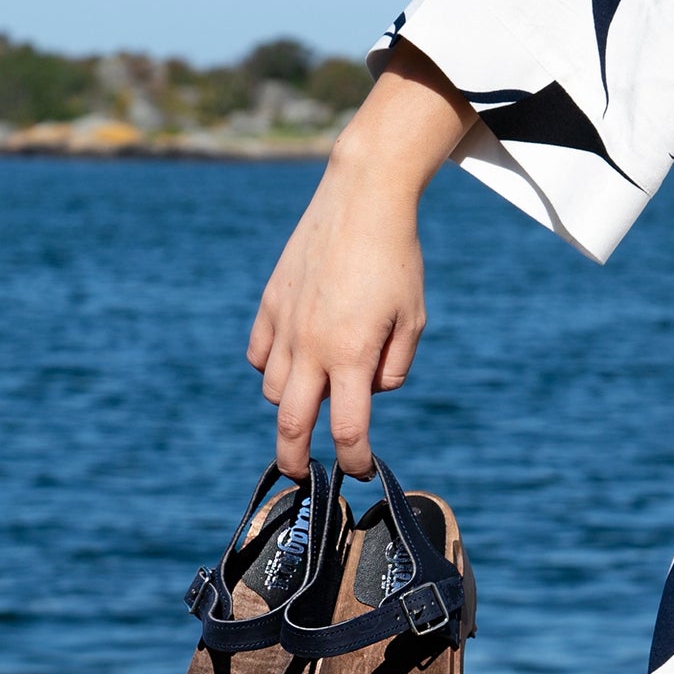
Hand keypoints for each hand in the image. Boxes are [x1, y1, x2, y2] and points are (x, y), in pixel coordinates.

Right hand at [246, 40, 475, 477]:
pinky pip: (259, 353)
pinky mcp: (270, 303)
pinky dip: (271, 366)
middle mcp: (311, 347)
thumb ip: (394, 368)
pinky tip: (291, 358)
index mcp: (352, 356)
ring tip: (312, 396)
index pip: (348, 431)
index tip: (362, 470)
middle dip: (294, 460)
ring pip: (272, 389)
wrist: (363, 198)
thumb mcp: (414, 319)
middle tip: (302, 476)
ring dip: (291, 403)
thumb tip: (370, 394)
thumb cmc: (397, 261)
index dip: (355, 461)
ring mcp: (285, 325)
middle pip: (291, 425)